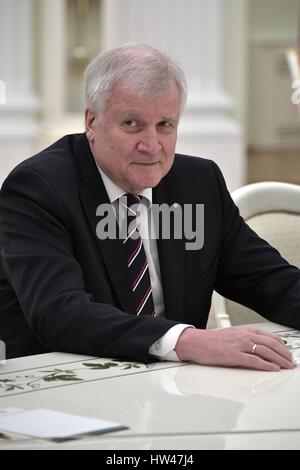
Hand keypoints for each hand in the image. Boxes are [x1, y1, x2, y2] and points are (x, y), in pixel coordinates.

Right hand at [174, 326, 296, 370]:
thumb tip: (260, 347)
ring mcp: (240, 345)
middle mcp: (245, 336)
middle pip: (272, 344)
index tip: (288, 352)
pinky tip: (273, 369)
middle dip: (284, 354)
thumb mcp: (233, 335)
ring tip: (286, 366)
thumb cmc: (212, 341)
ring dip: (279, 360)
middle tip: (291, 361)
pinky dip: (266, 365)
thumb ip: (246, 339)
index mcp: (245, 330)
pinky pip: (254, 361)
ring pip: (266, 352)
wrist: (196, 342)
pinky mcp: (234, 356)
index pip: (270, 336)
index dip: (282, 345)